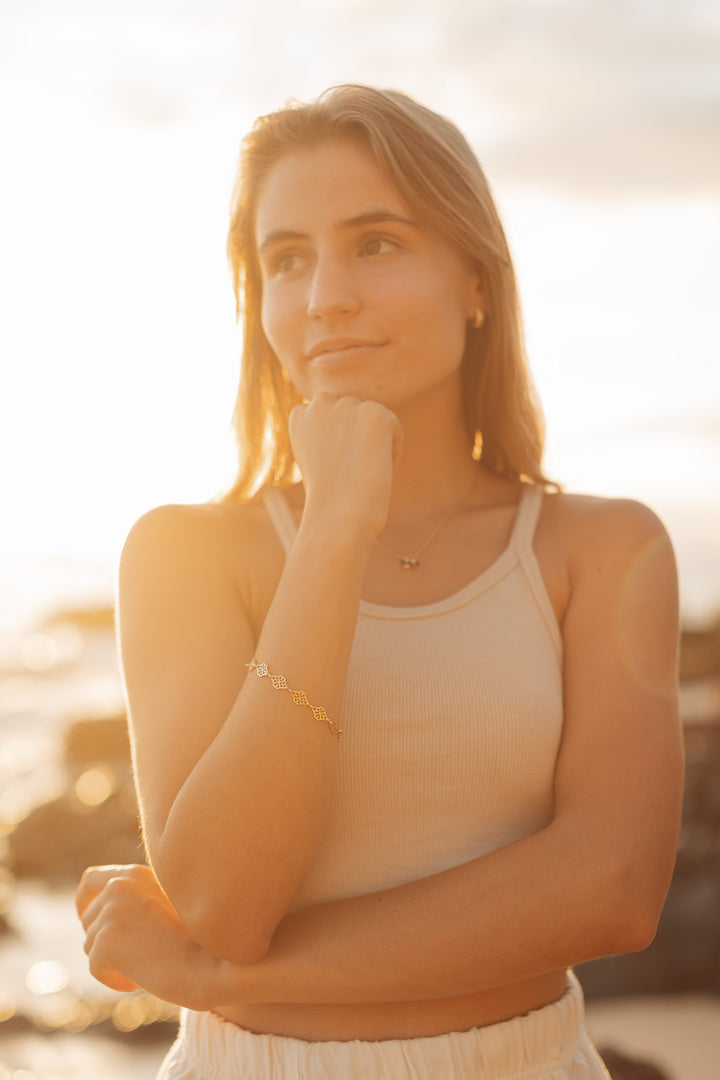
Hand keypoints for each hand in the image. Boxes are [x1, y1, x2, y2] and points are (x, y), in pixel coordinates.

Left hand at [76, 864, 220, 1008]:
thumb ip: (139, 899)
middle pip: (88, 920)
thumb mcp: (170, 902)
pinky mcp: (104, 942)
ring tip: (148, 964)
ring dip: (114, 961)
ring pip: (91, 946)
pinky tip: (141, 978)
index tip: (97, 923)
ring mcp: (109, 913)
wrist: (214, 964)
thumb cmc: (200, 939)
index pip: (89, 881)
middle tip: (136, 954)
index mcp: (135, 873)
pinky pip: (96, 968)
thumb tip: (108, 914)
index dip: (86, 904)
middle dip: (104, 940)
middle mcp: (118, 885)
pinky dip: (114, 980)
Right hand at [289, 393, 403, 539]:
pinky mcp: (376, 413)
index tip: (335, 470)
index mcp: (300, 414)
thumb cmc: (328, 499)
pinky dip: (393, 454)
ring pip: (375, 423)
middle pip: (355, 416)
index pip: (331, 418)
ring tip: (360, 474)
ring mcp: (348, 405)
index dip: (339, 447)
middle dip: (358, 442)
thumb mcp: (318, 460)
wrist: (337, 516)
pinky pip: (395, 431)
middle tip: (350, 475)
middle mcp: (321, 403)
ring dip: (375, 447)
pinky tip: (375, 471)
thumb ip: (329, 435)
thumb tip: (354, 427)